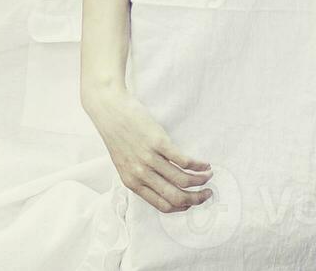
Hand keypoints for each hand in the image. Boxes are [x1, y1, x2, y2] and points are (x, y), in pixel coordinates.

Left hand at [82, 82, 213, 212]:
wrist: (107, 107)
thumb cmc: (116, 133)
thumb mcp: (123, 162)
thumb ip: (140, 176)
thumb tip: (164, 187)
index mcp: (131, 182)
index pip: (163, 205)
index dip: (182, 207)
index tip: (192, 203)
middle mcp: (140, 173)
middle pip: (176, 197)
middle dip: (196, 199)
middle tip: (207, 194)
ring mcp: (149, 158)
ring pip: (183, 180)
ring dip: (201, 181)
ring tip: (208, 176)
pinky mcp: (157, 142)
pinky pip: (184, 161)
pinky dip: (199, 166)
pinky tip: (205, 164)